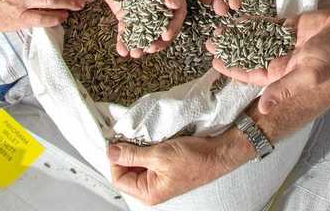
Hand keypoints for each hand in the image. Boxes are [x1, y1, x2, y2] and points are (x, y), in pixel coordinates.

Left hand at [97, 0, 184, 57]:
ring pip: (144, 31)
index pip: (176, 13)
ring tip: (135, 54)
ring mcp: (140, 9)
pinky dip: (124, 40)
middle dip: (157, 41)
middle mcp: (156, 3)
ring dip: (141, 44)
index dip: (173, 26)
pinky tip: (122, 50)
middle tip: (149, 48)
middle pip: (161, 26)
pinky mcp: (125, 11)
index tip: (164, 36)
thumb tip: (176, 6)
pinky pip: (126, 29)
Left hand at [108, 129, 252, 204]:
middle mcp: (152, 188)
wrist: (218, 153)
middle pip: (126, 170)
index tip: (116, 143)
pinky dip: (147, 147)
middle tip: (128, 137)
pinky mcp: (165, 167)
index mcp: (149, 192)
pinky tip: (152, 139)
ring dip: (137, 148)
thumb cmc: (196, 159)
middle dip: (126, 153)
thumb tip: (112, 152)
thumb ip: (132, 155)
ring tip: (143, 138)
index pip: (118, 178)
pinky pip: (148, 157)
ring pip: (137, 162)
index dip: (115, 160)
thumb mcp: (159, 155)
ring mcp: (159, 177)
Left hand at [209, 10, 329, 113]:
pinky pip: (268, 24)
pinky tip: (239, 17)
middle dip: (229, 50)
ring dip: (238, 35)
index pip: (250, 74)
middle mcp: (280, 59)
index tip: (214, 62)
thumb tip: (262, 109)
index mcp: (281, 75)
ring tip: (219, 28)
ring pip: (255, 39)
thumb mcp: (307, 75)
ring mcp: (284, 42)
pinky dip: (254, 21)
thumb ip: (284, 89)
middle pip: (248, 55)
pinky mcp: (291, 27)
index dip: (232, 69)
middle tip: (209, 42)